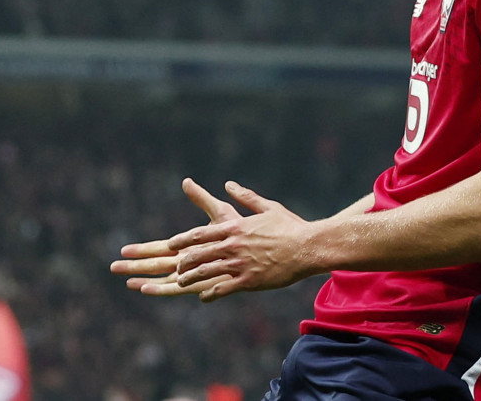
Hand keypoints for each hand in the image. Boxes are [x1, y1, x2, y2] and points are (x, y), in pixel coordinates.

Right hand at [109, 178, 237, 297]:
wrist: (262, 248)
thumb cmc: (243, 232)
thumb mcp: (218, 212)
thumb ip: (201, 198)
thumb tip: (186, 181)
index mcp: (190, 246)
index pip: (160, 248)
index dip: (142, 249)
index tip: (124, 250)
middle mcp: (189, 262)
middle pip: (156, 265)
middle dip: (134, 266)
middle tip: (112, 268)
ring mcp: (195, 274)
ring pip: (162, 279)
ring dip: (143, 279)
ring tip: (125, 282)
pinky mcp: (202, 283)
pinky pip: (178, 289)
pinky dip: (160, 289)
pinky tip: (145, 289)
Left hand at [168, 181, 316, 302]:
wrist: (308, 247)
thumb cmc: (290, 226)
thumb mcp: (268, 207)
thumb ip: (246, 197)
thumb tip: (229, 184)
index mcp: (236, 227)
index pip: (200, 234)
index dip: (183, 240)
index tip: (171, 245)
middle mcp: (234, 245)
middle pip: (199, 254)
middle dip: (184, 262)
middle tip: (175, 267)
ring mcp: (241, 264)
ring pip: (207, 272)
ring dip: (191, 278)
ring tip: (181, 282)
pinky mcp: (250, 281)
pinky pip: (224, 289)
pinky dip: (210, 293)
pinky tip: (204, 296)